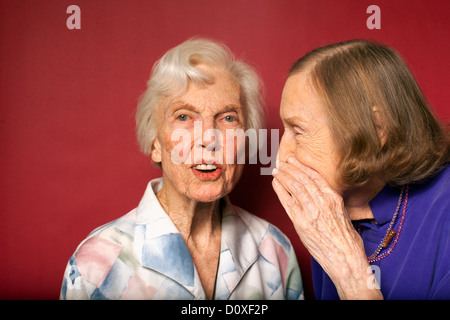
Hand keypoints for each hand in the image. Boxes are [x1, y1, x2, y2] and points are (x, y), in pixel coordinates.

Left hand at [272, 155, 382, 298]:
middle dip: (290, 168)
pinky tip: (275, 184)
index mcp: (333, 198)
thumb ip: (329, 202)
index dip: (302, 166)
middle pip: (302, 179)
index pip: (314, 176)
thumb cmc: (347, 239)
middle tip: (282, 162)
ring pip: (294, 187)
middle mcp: (322, 201)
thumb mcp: (343, 213)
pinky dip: (280, 191)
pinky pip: (288, 202)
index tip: (294, 160)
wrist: (345, 258)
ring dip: (284, 177)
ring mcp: (310, 212)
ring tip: (277, 170)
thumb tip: (318, 193)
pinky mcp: (301, 223)